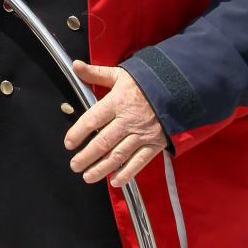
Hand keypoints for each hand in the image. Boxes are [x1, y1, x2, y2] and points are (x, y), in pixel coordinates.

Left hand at [64, 60, 166, 186]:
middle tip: (74, 165)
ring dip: (102, 168)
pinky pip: (139, 162)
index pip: (93, 119)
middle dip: (87, 156)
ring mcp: (142, 134)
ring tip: (88, 176)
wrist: (179, 89)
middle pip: (103, 141)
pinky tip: (115, 181)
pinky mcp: (154, 144)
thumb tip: (76, 66)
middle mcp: (128, 120)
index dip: (78, 133)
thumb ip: (96, 73)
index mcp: (117, 102)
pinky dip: (127, 173)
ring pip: (118, 155)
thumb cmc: (146, 82)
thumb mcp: (120, 75)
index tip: (69, 143)